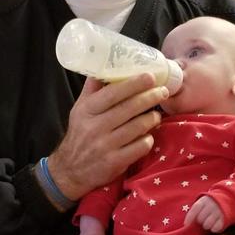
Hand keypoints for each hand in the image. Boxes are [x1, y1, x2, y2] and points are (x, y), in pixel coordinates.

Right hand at [48, 74, 168, 200]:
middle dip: (150, 97)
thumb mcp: (79, 110)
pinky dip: (148, 139)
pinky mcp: (115, 162)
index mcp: (87, 111)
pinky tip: (148, 136)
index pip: (113, 93)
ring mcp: (105, 146)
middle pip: (129, 108)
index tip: (150, 77)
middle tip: (163, 92)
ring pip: (138, 127)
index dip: (134, 84)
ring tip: (156, 114)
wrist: (70, 170)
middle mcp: (95, 127)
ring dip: (152, 118)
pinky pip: (140, 147)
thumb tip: (103, 64)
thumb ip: (92, 89)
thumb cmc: (80, 134)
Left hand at [184, 195, 224, 232]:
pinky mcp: (225, 218)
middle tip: (203, 219)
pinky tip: (214, 226)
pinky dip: (214, 228)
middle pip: (200, 218)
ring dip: (206, 225)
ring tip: (208, 222)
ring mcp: (219, 211)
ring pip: (207, 225)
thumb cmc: (209, 204)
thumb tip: (186, 224)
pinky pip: (216, 228)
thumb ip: (195, 211)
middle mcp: (211, 205)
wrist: (227, 198)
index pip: (195, 208)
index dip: (189, 217)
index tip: (186, 224)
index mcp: (204, 200)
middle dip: (200, 221)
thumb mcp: (202, 203)